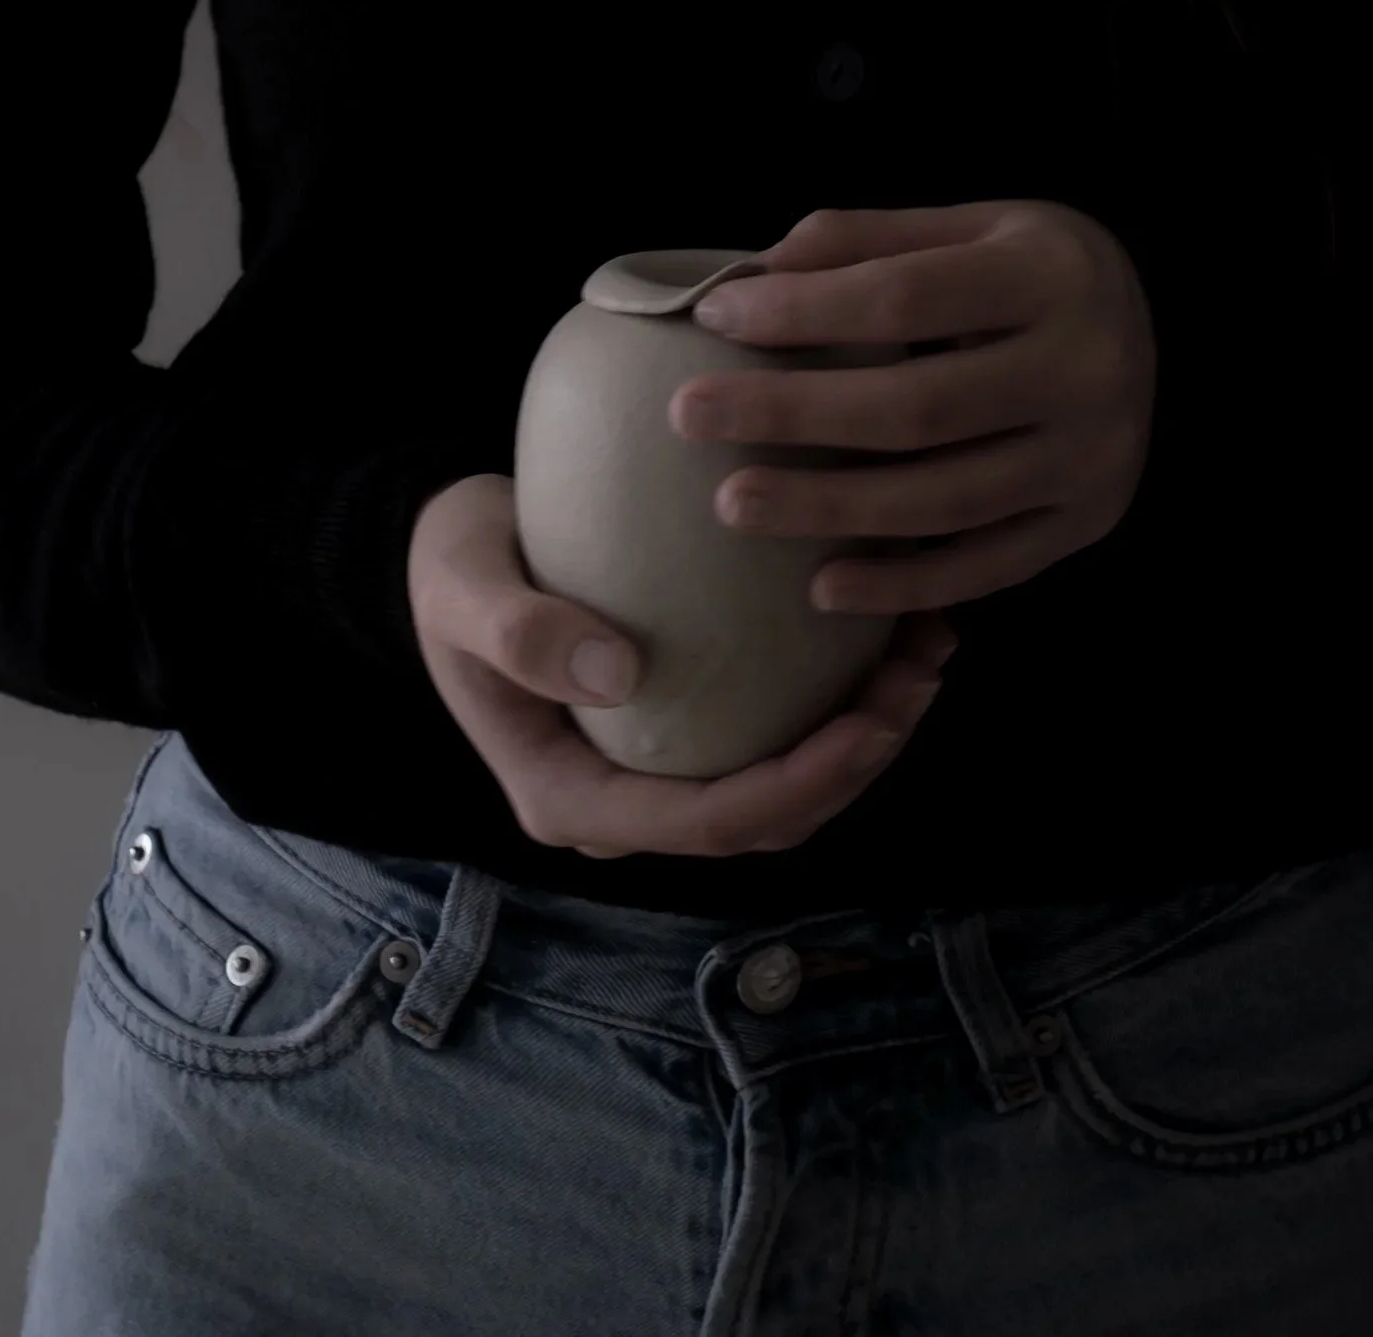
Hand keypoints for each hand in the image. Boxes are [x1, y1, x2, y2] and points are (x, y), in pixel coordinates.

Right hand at [407, 473, 957, 859]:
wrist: (447, 550)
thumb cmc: (452, 565)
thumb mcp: (463, 587)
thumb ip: (521, 631)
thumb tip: (618, 676)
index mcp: (570, 799)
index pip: (708, 822)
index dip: (800, 786)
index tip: (869, 722)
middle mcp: (623, 805)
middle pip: (766, 820)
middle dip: (857, 761)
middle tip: (920, 672)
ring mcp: (657, 772)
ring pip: (785, 788)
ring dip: (865, 732)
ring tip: (925, 648)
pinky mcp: (686, 729)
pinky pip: (776, 735)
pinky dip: (839, 697)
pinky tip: (886, 628)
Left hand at [668, 201, 1158, 614]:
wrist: (1153, 319)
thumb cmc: (1029, 267)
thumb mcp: (969, 223)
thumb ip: (868, 240)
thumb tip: (753, 270)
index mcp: (1050, 276)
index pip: (903, 299)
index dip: (803, 311)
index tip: (715, 317)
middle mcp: (1085, 370)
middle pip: (916, 407)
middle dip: (793, 414)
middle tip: (691, 417)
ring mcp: (1093, 457)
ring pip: (944, 499)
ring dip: (830, 510)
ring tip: (733, 505)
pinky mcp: (1086, 522)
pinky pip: (985, 566)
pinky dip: (903, 584)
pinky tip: (823, 587)